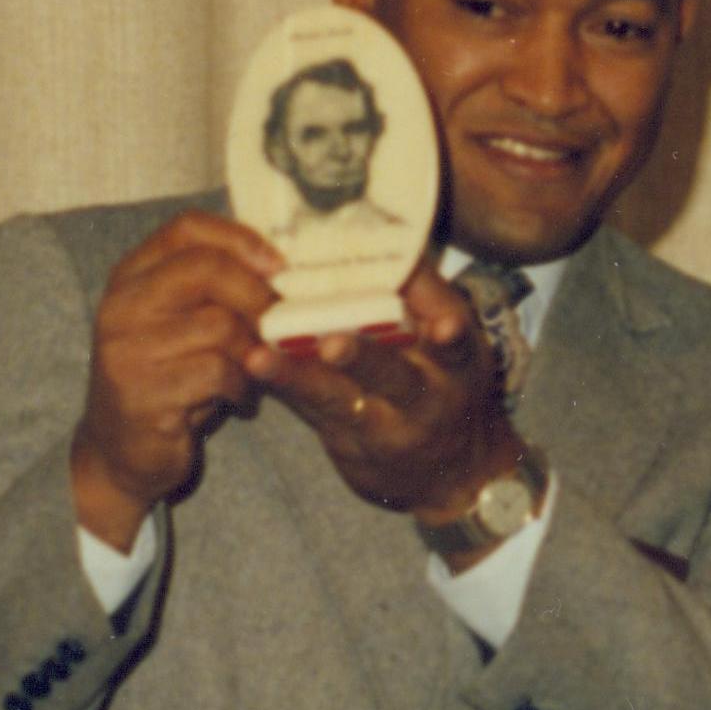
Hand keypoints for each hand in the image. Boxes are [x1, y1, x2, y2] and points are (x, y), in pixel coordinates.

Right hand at [70, 211, 287, 547]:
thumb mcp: (182, 321)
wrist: (119, 450)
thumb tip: (283, 263)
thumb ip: (214, 288)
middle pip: (207, 269)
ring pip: (220, 324)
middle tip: (281, 324)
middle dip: (257, 295)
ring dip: (252, 350)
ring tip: (252, 370)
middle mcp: (122, 305)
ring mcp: (126, 350)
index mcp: (131, 276)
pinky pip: (217, 372)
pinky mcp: (142, 394)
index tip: (278, 265)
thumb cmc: (168, 377)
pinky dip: (240, 385)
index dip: (240, 239)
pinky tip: (236, 397)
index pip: (186, 228)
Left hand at [238, 263, 520, 524]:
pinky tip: (253, 366)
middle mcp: (424, 400)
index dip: (450, 336)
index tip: (444, 327)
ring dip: (299, 377)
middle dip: (365, 358)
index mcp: (456, 365)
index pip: (457, 347)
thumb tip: (385, 235)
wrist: (453, 473)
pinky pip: (310, 410)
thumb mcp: (456, 345)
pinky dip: (283, 386)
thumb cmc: (448, 384)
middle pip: (394, 377)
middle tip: (333, 343)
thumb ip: (425, 296)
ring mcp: (383, 428)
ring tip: (261, 358)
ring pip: (338, 399)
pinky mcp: (347, 443)